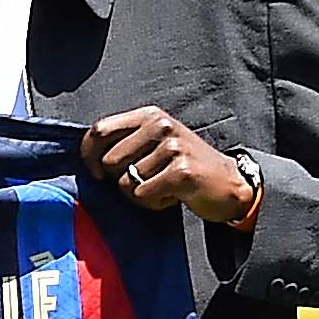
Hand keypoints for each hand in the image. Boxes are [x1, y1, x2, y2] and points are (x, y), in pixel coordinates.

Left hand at [85, 106, 255, 223]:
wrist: (230, 183)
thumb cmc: (184, 166)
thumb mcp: (155, 144)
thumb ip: (125, 143)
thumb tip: (87, 157)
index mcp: (149, 116)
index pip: (99, 130)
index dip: (89, 156)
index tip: (97, 174)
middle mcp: (160, 126)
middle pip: (109, 162)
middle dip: (122, 180)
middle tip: (149, 180)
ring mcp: (172, 147)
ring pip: (126, 184)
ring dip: (141, 194)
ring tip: (165, 187)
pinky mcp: (181, 171)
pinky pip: (144, 195)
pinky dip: (155, 203)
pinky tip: (174, 196)